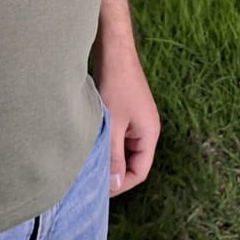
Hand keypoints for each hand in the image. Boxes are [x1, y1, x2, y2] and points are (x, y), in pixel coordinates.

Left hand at [93, 47, 159, 195]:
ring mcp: (136, 120)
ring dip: (109, 156)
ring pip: (124, 150)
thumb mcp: (113, 125)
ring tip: (89, 162)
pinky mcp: (126, 112)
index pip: (140, 172)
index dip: (121, 184)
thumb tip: (114, 186)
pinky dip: (107, 143)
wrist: (114, 50)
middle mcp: (146, 129)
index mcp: (150, 134)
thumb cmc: (116, 84)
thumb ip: (114, 156)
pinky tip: (91, 143)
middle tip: (91, 177)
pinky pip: (119, 137)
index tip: (99, 189)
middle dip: (114, 172)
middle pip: (133, 162)